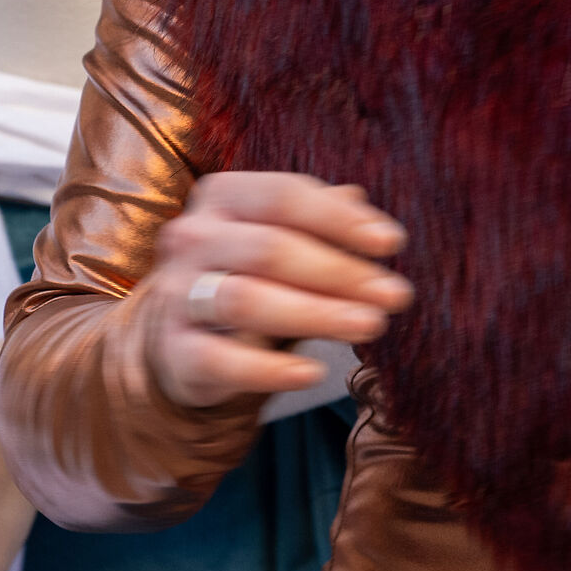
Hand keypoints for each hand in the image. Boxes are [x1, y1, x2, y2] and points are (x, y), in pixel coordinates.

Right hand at [141, 172, 410, 409]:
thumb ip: (322, 219)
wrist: (185, 330)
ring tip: (371, 325)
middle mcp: (192, 238)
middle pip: (269, 249)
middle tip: (395, 296)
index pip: (284, 196)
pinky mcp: (174, 349)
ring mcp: (178, 294)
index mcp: (223, 196)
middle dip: (340, 272)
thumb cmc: (252, 272)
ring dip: (315, 314)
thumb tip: (361, 202)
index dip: (340, 219)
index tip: (392, 243)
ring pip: (245, 300)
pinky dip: (268, 370)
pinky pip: (219, 359)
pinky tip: (313, 374)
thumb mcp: (286, 235)